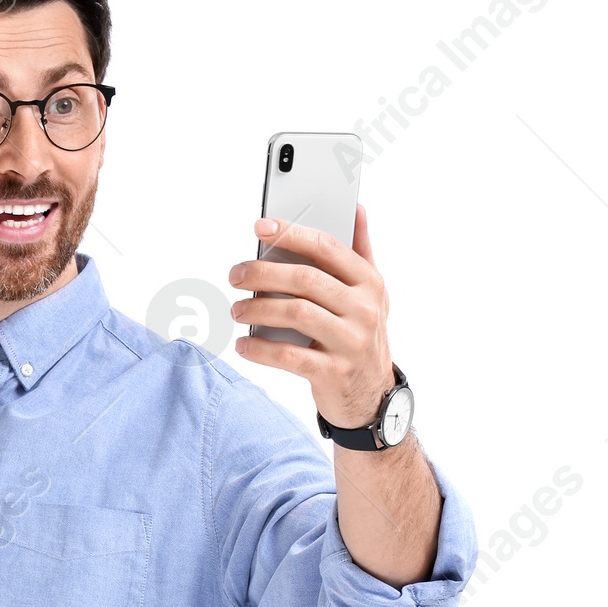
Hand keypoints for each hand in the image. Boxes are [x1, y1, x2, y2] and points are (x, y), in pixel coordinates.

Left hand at [228, 206, 394, 429]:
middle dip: (263, 274)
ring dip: (258, 310)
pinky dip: (260, 350)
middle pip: (305, 279)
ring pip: (296, 314)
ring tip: (237, 310)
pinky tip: (243, 345)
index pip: (326, 248)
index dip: (291, 234)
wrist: (372, 397)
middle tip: (236, 275)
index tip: (260, 227)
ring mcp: (350, 342)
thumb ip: (361, 251)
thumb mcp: (371, 294)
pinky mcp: (333, 373)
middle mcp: (363, 309)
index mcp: (369, 282)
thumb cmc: (361, 336)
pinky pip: (289, 357)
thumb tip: (357, 208)